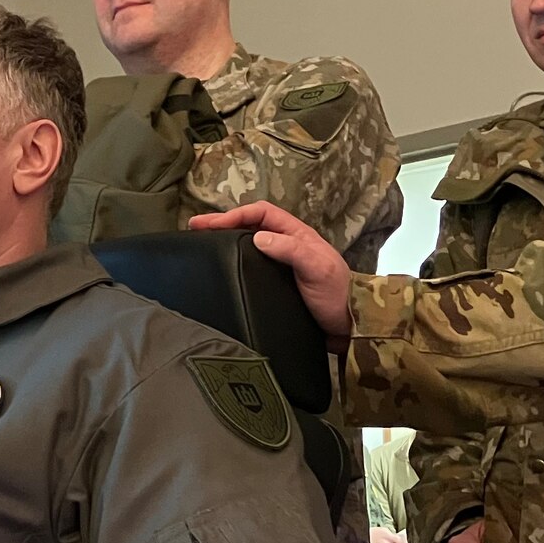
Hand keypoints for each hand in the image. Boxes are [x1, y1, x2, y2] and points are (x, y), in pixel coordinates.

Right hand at [190, 203, 352, 346]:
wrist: (348, 328)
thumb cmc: (336, 296)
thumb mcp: (317, 268)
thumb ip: (291, 250)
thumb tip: (257, 238)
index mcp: (297, 235)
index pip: (261, 213)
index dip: (234, 214)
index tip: (208, 224)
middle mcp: (288, 245)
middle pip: (251, 225)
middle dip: (223, 224)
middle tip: (195, 229)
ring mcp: (282, 264)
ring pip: (249, 244)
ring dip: (226, 241)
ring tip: (203, 245)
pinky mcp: (277, 284)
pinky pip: (252, 265)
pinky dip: (234, 261)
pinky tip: (223, 270)